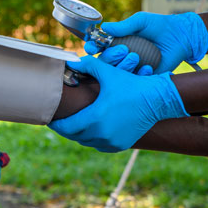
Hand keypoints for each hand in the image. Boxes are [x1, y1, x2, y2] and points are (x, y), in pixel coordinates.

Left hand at [49, 54, 186, 151]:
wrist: (157, 100)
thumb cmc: (132, 85)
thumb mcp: (108, 73)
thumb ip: (88, 65)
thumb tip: (71, 62)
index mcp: (95, 118)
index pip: (67, 127)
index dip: (57, 124)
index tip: (50, 120)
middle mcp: (102, 134)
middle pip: (75, 136)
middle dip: (67, 129)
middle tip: (61, 121)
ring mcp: (112, 141)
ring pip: (87, 142)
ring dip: (79, 135)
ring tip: (74, 124)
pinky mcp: (121, 145)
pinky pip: (100, 145)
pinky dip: (93, 139)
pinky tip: (91, 131)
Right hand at [88, 11, 207, 74]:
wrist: (180, 37)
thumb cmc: (160, 26)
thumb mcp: (141, 21)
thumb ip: (124, 25)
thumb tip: (104, 27)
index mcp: (118, 41)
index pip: (99, 47)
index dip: (92, 47)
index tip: (92, 47)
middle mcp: (122, 56)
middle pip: (105, 61)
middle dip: (110, 57)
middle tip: (123, 49)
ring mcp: (132, 68)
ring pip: (117, 72)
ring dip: (123, 65)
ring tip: (136, 56)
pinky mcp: (144, 77)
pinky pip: (134, 80)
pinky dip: (139, 74)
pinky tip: (148, 67)